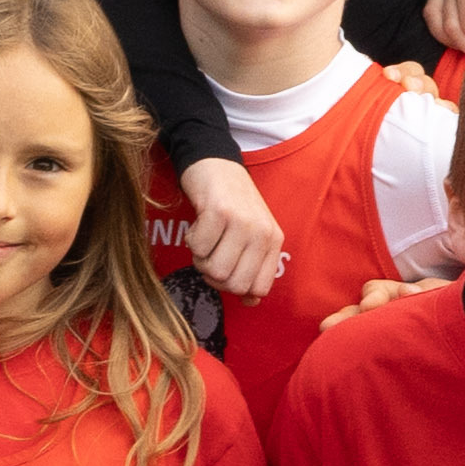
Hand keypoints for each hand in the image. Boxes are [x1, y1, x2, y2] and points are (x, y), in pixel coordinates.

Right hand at [175, 160, 287, 300]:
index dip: (235, 287)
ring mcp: (241, 222)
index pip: (258, 289)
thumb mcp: (252, 234)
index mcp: (273, 241)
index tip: (225, 270)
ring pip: (214, 269)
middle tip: (211, 254)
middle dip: (214, 276)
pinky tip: (198, 225)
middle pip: (233, 284)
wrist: (215, 163)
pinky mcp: (218, 211)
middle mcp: (262, 232)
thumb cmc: (231, 203)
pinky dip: (191, 240)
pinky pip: (197, 248)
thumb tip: (251, 302)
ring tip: (204, 239)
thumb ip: (254, 267)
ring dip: (200, 258)